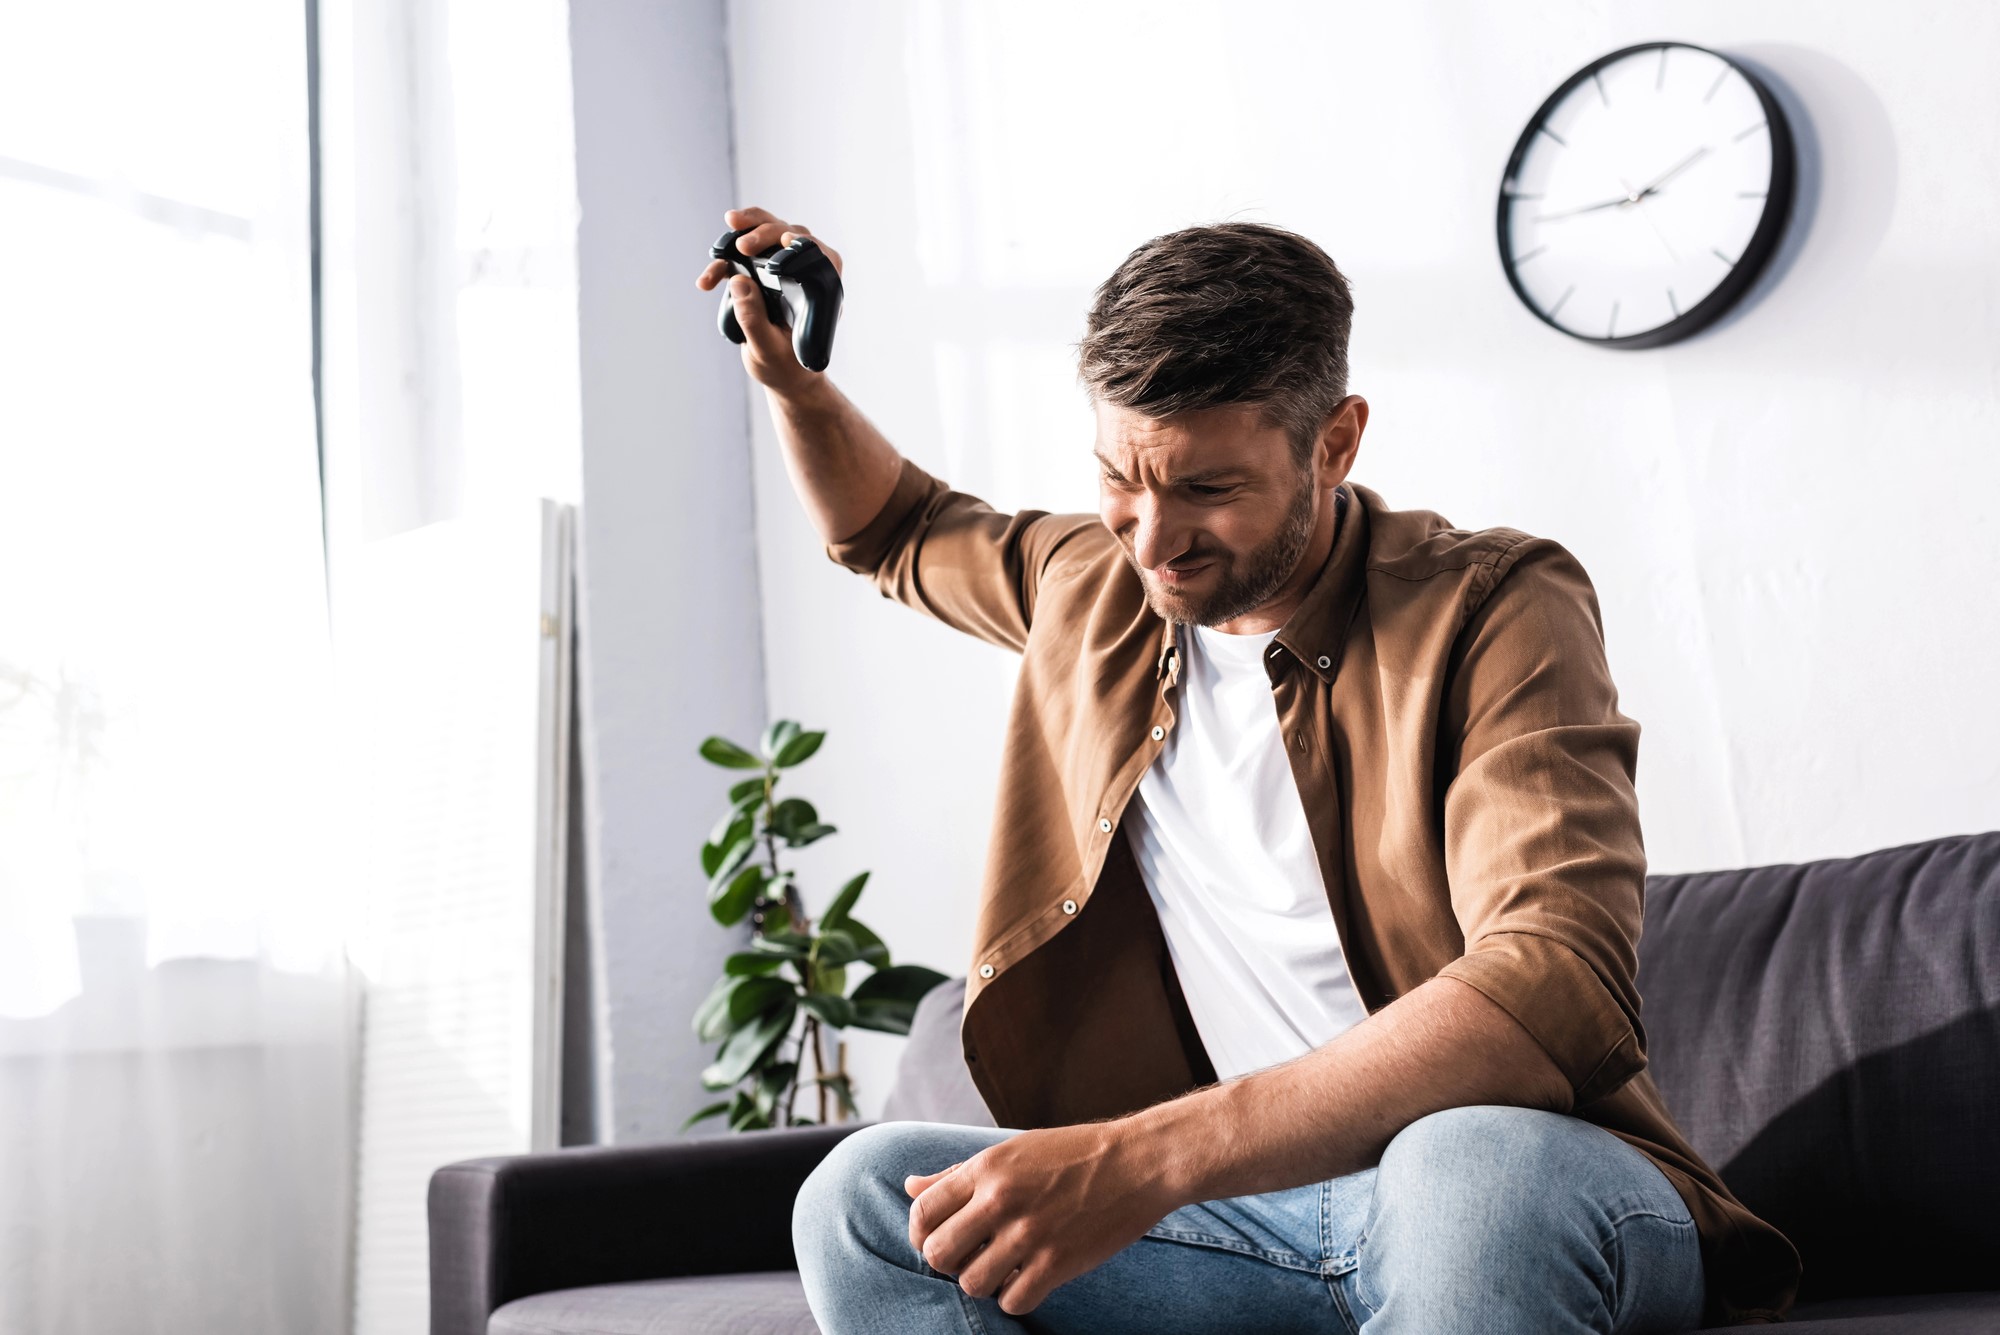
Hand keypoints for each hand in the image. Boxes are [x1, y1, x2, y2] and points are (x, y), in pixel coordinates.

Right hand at [694, 205, 844, 398]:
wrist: (780, 376)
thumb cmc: (785, 367)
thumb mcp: (768, 350)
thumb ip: (754, 319)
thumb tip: (740, 282)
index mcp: (819, 291)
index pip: (817, 254)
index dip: (801, 242)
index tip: (784, 241)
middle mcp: (803, 273)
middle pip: (788, 235)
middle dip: (765, 231)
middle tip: (743, 245)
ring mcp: (779, 269)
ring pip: (764, 235)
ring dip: (745, 229)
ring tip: (726, 231)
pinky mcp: (757, 274)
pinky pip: (739, 257)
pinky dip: (721, 262)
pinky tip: (705, 283)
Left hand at [904, 1121, 1178, 1316]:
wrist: (1139, 1162)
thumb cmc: (1073, 1153)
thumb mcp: (1012, 1150)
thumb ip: (958, 1173)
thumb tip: (910, 1187)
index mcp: (987, 1168)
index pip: (922, 1212)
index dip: (920, 1234)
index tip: (937, 1239)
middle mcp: (1001, 1201)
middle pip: (939, 1254)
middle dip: (947, 1263)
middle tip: (969, 1257)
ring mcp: (1029, 1234)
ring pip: (972, 1284)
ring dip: (982, 1282)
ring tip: (1002, 1268)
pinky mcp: (1057, 1263)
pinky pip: (1012, 1302)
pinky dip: (1015, 1297)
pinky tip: (1028, 1279)